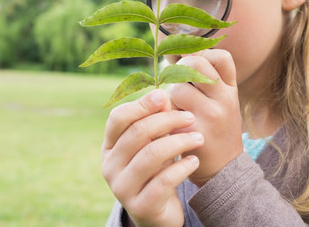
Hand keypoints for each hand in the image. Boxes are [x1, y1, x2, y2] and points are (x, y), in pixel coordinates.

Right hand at [101, 89, 204, 226]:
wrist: (158, 214)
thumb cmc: (156, 171)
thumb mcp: (153, 145)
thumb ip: (155, 123)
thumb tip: (163, 95)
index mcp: (110, 147)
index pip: (118, 118)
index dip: (141, 104)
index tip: (165, 96)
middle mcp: (110, 166)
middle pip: (137, 133)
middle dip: (168, 120)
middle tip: (190, 117)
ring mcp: (122, 188)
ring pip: (151, 154)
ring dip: (180, 142)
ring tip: (199, 138)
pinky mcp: (140, 206)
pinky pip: (164, 180)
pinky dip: (183, 166)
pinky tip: (195, 160)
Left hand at [168, 49, 242, 186]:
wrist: (223, 169)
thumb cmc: (217, 129)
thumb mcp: (223, 102)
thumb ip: (207, 79)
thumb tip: (174, 54)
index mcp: (231, 89)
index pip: (220, 56)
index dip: (203, 57)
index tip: (193, 69)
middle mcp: (225, 100)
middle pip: (194, 65)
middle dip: (180, 71)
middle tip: (178, 86)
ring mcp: (211, 116)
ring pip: (176, 89)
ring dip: (169, 97)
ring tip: (177, 111)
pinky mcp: (193, 133)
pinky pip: (168, 112)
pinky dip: (164, 116)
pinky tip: (171, 126)